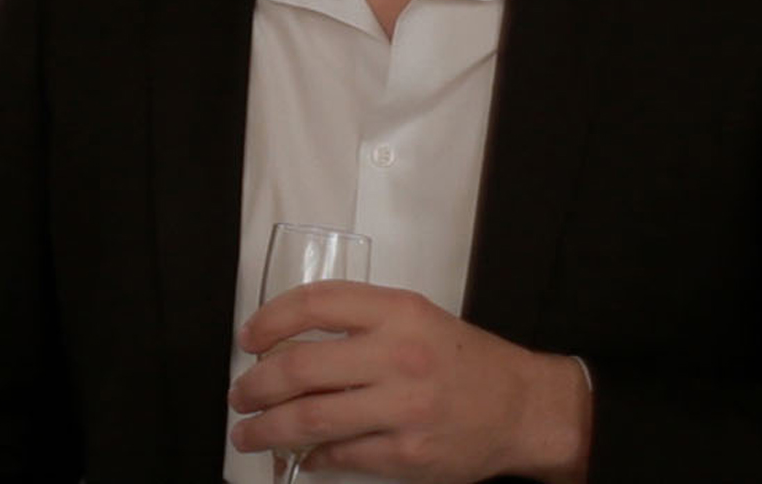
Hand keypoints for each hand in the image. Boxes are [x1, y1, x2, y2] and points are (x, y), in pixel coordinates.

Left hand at [229, 280, 590, 483]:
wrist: (522, 407)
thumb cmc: (461, 359)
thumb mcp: (413, 317)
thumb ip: (356, 322)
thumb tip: (284, 345)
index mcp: (397, 311)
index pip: (314, 304)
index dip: (269, 320)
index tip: (248, 339)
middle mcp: (398, 355)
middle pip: (300, 368)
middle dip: (256, 387)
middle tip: (239, 397)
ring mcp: (403, 408)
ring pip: (311, 419)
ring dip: (267, 429)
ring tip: (248, 433)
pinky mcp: (408, 453)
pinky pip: (341, 455)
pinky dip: (311, 456)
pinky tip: (299, 454)